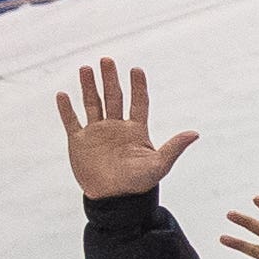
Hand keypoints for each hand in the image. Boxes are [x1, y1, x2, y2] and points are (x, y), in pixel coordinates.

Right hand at [55, 58, 189, 202]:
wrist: (114, 198)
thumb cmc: (139, 183)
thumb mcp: (159, 165)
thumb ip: (174, 147)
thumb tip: (195, 133)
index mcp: (136, 130)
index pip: (138, 102)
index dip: (138, 86)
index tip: (136, 69)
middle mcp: (116, 127)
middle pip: (113, 97)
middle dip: (110, 79)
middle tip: (107, 59)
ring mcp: (96, 133)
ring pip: (92, 104)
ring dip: (88, 86)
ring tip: (85, 68)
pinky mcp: (79, 141)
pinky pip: (71, 121)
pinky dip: (66, 109)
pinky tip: (62, 94)